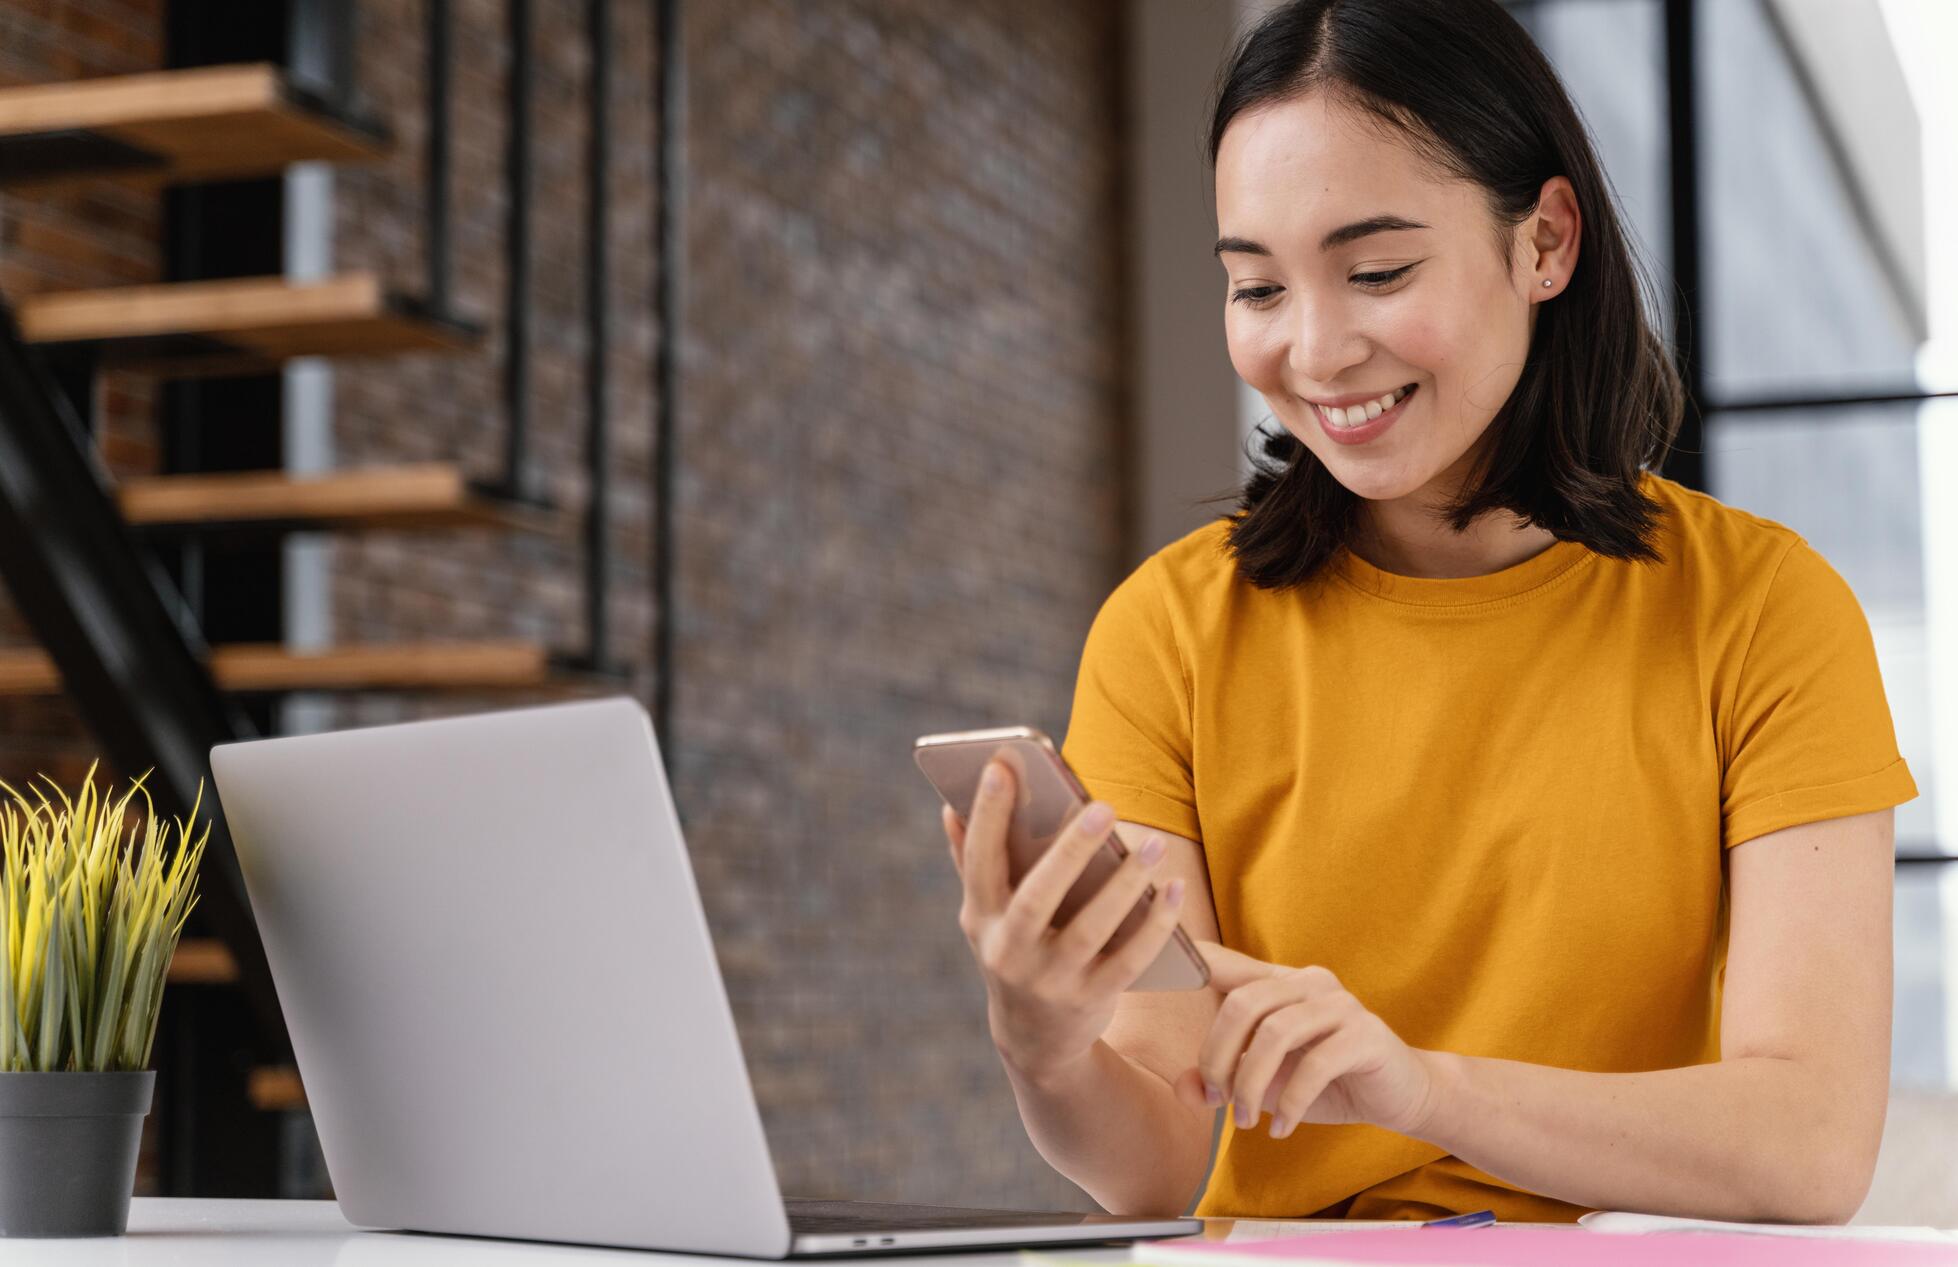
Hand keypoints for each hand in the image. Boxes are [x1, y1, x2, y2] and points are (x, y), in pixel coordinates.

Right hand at [942, 759, 1187, 1082]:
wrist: (1034, 1041)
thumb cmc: (1013, 950)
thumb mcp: (985, 916)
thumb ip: (971, 861)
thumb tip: (950, 806)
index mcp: (982, 919)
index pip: (981, 862)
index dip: (988, 815)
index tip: (1002, 766)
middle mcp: (1010, 952)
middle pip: (1039, 898)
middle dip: (1070, 852)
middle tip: (1104, 807)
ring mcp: (1051, 980)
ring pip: (1091, 930)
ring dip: (1125, 886)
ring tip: (1154, 845)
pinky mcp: (1092, 1000)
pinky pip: (1129, 960)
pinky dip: (1155, 925)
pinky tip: (1173, 888)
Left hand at [1172, 942, 1438, 1139]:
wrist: (1403, 1096)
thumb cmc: (1328, 1084)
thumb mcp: (1267, 1085)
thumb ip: (1224, 1083)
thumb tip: (1184, 1090)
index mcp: (1281, 982)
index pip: (1227, 965)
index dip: (1191, 962)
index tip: (1154, 966)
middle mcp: (1308, 982)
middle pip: (1242, 1004)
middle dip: (1218, 1056)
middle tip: (1217, 1100)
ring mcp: (1340, 1004)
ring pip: (1275, 1033)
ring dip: (1250, 1084)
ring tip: (1246, 1121)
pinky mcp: (1365, 1035)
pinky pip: (1314, 1064)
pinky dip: (1289, 1101)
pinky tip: (1281, 1128)